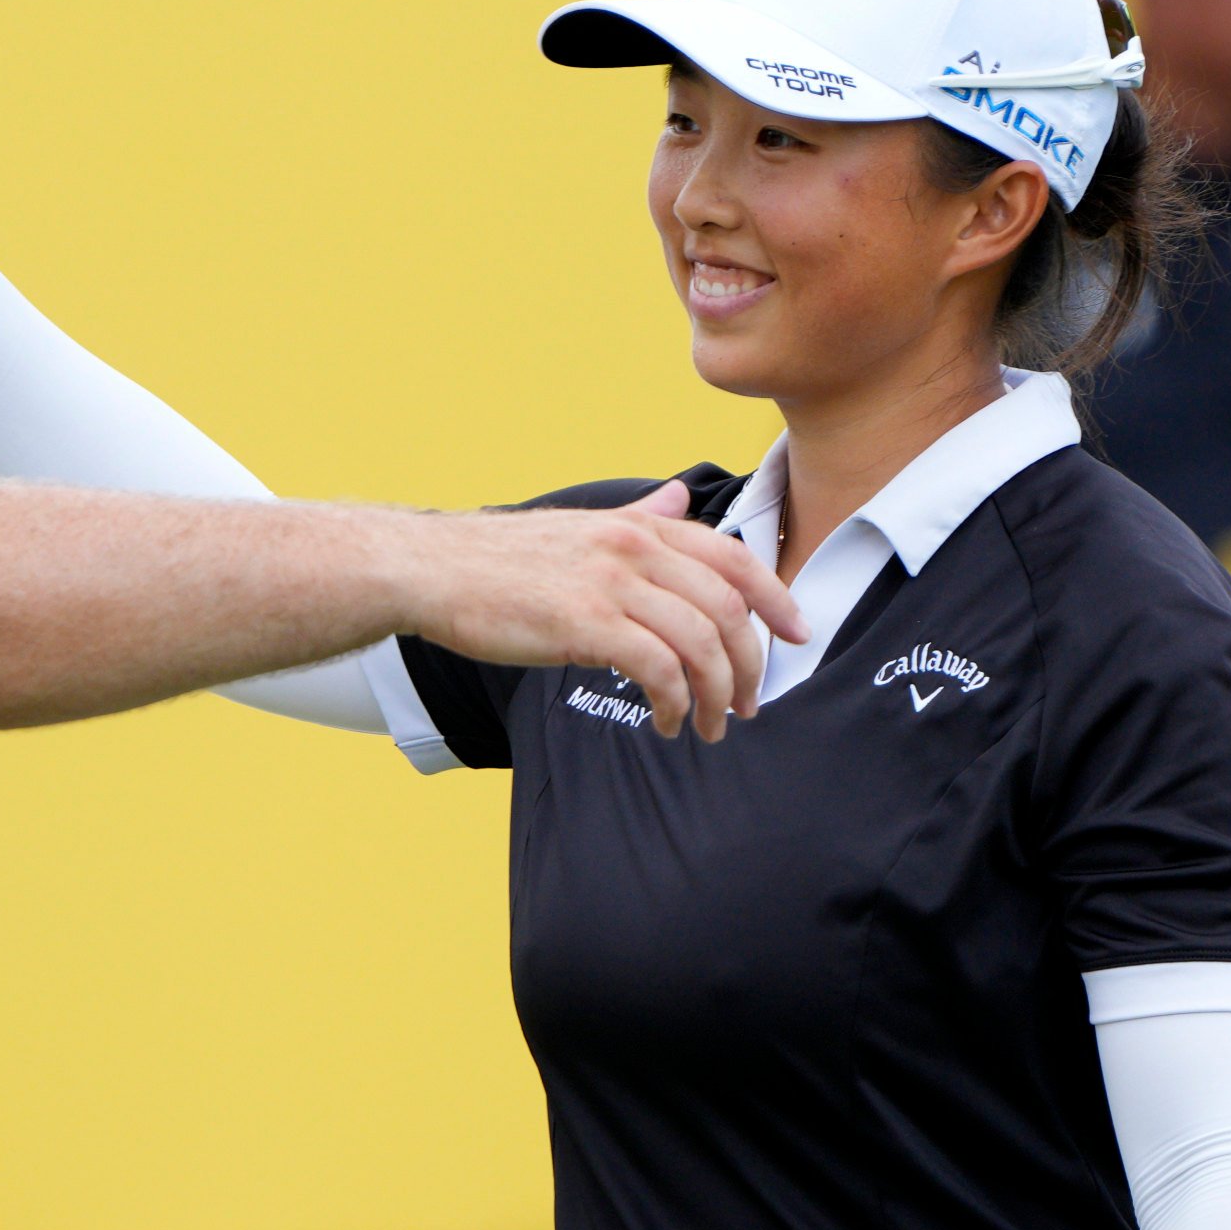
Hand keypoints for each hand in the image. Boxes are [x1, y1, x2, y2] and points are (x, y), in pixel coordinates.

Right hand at [405, 482, 802, 741]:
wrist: (431, 569)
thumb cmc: (501, 561)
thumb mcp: (582, 528)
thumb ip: (640, 519)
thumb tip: (678, 502)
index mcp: (640, 527)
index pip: (734, 557)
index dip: (776, 597)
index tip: (799, 634)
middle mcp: (635, 548)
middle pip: (729, 607)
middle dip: (751, 664)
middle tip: (747, 705)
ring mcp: (611, 584)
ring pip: (701, 642)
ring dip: (716, 695)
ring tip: (708, 727)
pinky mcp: (585, 624)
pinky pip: (659, 669)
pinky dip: (674, 703)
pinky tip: (665, 723)